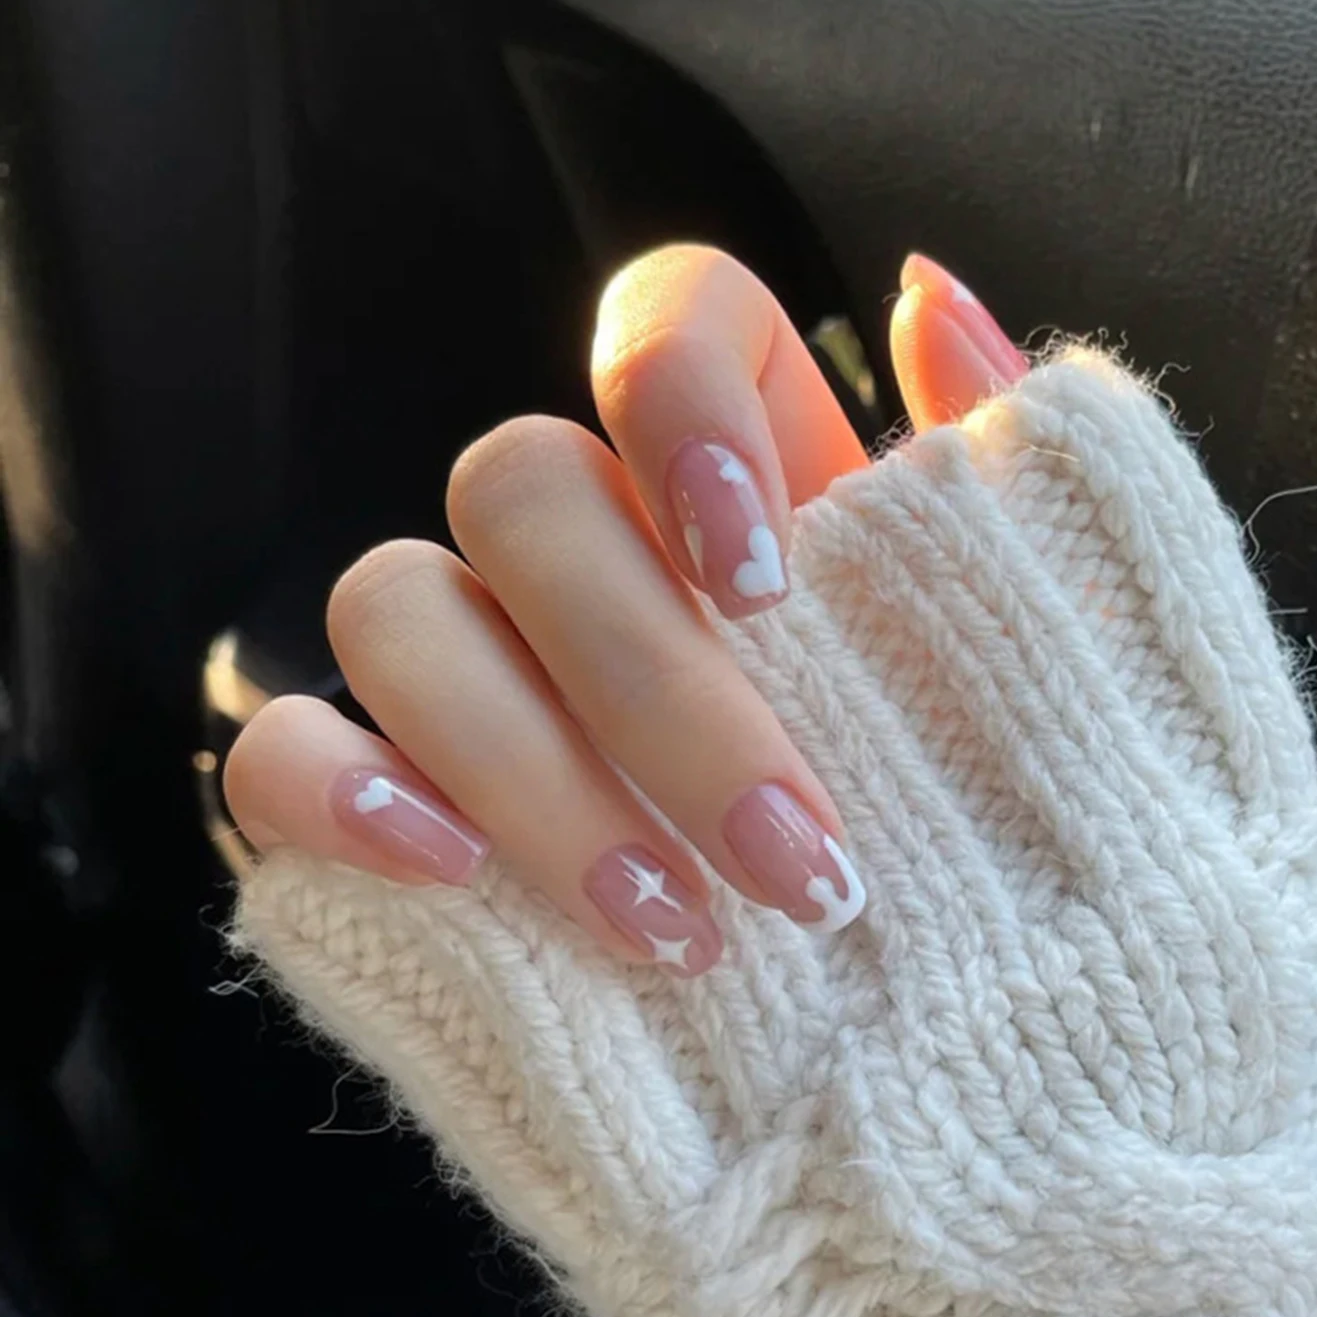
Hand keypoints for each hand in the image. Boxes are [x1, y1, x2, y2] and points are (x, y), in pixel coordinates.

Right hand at [223, 247, 1028, 975]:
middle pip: (521, 490)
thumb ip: (994, 473)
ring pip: (395, 607)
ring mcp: (470, 665)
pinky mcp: (388, 792)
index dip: (680, 404)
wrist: (948, 1014)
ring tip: (674, 926)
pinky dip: (340, 795)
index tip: (769, 582)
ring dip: (527, 766)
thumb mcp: (1032, 652)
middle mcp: (586, 546)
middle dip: (650, 681)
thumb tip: (930, 301)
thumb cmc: (995, 815)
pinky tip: (449, 869)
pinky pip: (283, 754)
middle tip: (796, 863)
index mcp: (735, 480)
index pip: (663, 322)